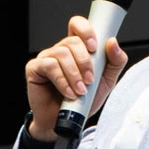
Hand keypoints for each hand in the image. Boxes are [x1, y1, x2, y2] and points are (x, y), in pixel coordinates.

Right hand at [24, 16, 128, 138]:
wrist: (67, 123)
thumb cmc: (84, 101)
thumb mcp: (106, 82)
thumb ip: (114, 62)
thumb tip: (113, 43)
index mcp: (76, 49)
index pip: (77, 25)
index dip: (86, 31)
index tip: (94, 47)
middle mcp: (60, 50)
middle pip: (72, 41)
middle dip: (85, 61)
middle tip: (90, 80)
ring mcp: (46, 58)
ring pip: (62, 53)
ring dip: (74, 74)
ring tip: (80, 91)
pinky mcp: (34, 69)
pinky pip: (49, 66)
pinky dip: (62, 81)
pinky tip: (69, 93)